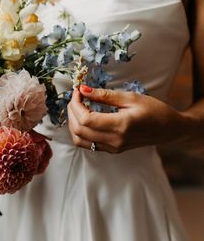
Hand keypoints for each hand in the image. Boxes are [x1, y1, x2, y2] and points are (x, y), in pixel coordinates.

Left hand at [67, 85, 185, 152]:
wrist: (168, 129)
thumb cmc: (154, 110)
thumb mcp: (131, 98)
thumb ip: (105, 95)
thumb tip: (83, 90)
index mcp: (120, 126)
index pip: (86, 119)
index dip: (76, 105)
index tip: (77, 92)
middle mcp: (114, 140)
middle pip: (79, 130)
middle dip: (72, 111)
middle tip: (76, 97)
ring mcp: (112, 148)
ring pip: (79, 140)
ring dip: (73, 123)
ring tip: (78, 106)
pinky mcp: (111, 150)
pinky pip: (87, 143)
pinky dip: (80, 130)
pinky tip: (84, 117)